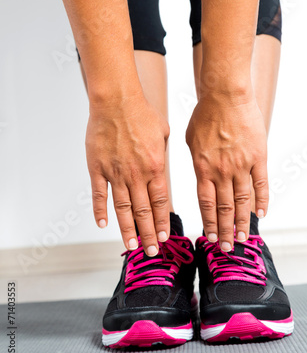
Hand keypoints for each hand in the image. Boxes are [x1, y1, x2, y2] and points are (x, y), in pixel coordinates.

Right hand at [86, 94, 169, 255]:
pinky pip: (99, 195)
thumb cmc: (141, 113)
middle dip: (148, 234)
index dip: (162, 222)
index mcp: (156, 167)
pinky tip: (103, 225)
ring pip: (123, 209)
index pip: (160, 203)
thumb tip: (163, 168)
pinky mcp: (97, 169)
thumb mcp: (164, 134)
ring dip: (127, 230)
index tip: (164, 237)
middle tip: (151, 251)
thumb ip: (164, 155)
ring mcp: (115, 173)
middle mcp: (137, 175)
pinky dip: (100, 211)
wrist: (117, 101)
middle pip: (143, 212)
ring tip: (131, 247)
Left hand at [186, 92, 268, 250]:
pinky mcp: (258, 156)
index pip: (206, 203)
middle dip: (225, 230)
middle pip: (224, 207)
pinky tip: (261, 214)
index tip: (211, 237)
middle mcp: (222, 171)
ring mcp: (241, 164)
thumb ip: (196, 162)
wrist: (225, 96)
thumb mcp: (190, 140)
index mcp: (202, 168)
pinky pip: (261, 183)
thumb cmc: (205, 115)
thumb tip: (200, 175)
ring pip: (242, 200)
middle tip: (227, 247)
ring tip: (243, 238)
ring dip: (242, 221)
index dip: (209, 223)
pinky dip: (262, 200)